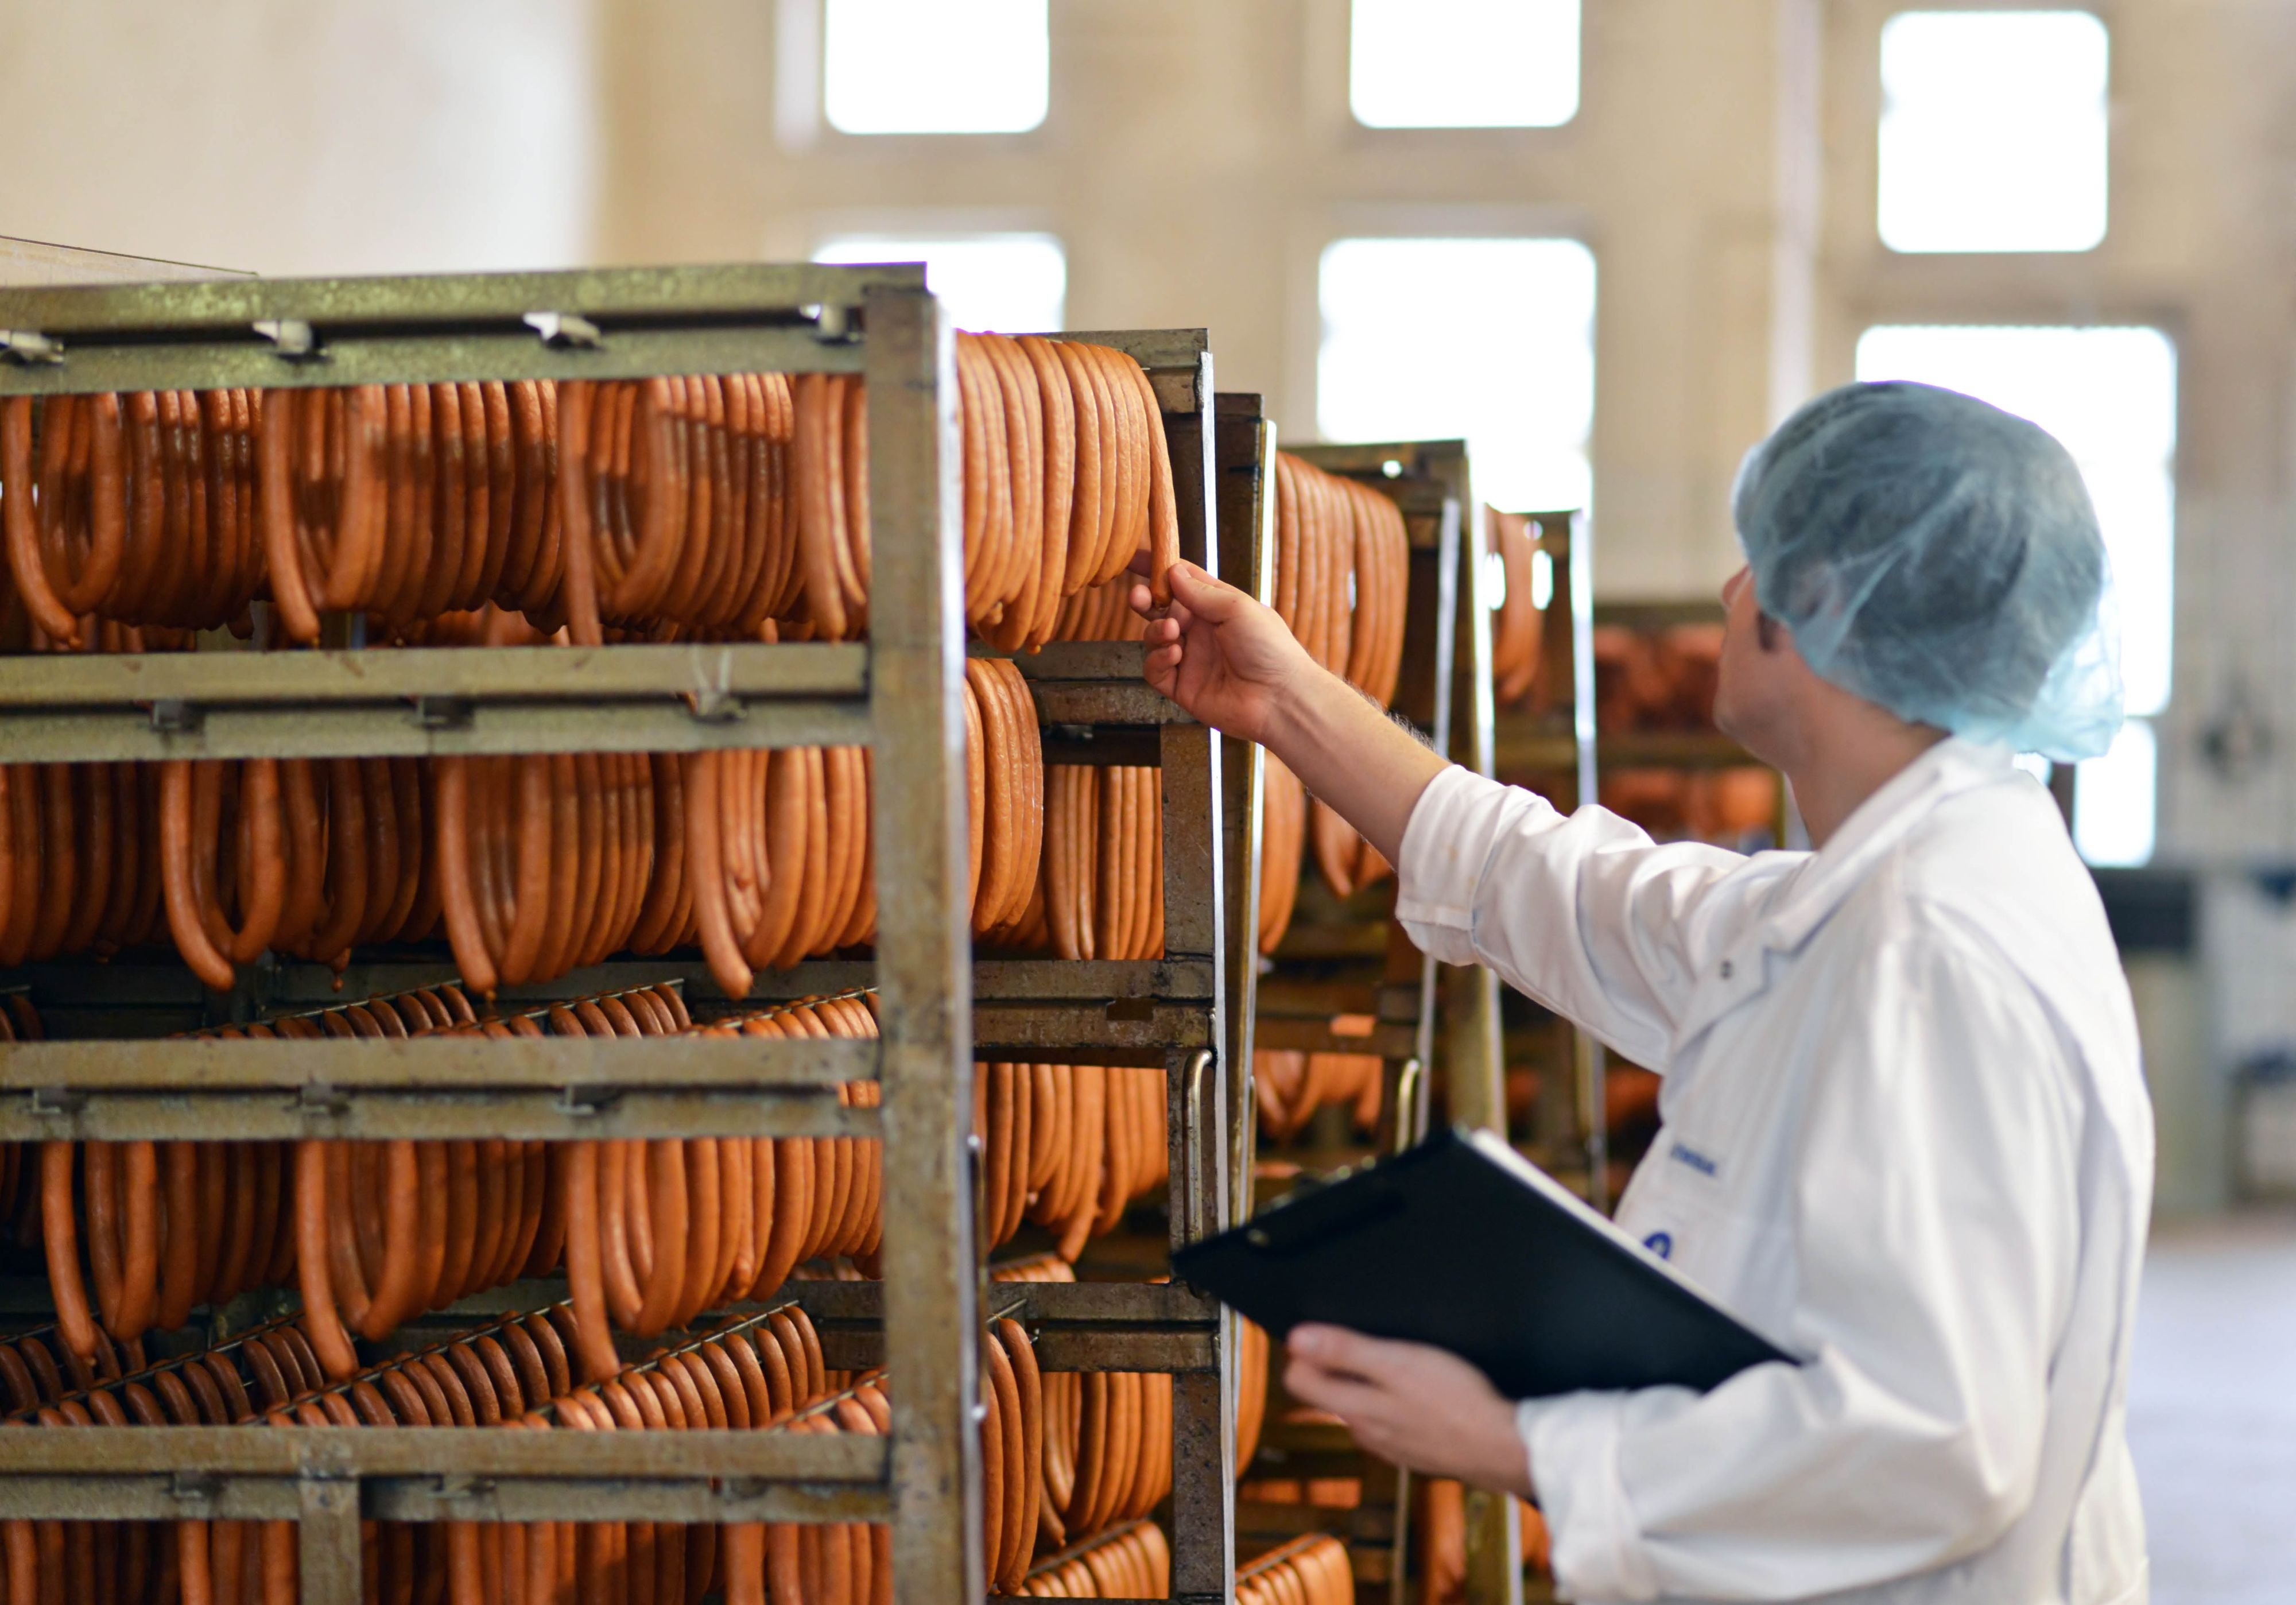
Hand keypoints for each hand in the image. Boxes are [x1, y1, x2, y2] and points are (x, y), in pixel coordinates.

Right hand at [1127, 558, 1313, 747]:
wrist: (1280, 698)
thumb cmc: (1270, 648)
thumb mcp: (1237, 608)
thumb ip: (1201, 592)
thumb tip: (1173, 571)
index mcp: (1216, 607)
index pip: (1181, 581)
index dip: (1158, 568)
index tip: (1135, 558)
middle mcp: (1201, 631)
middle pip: (1160, 609)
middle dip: (1145, 600)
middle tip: (1138, 596)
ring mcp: (1191, 660)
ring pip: (1154, 638)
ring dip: (1155, 631)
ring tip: (1171, 631)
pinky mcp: (1182, 688)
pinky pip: (1155, 670)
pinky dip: (1158, 659)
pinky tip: (1174, 654)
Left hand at [1284, 1324, 1533, 1496]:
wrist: (1502, 1447)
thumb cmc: (1455, 1401)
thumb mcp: (1398, 1363)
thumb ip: (1345, 1352)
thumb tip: (1295, 1340)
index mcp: (1354, 1409)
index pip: (1298, 1381)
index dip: (1304, 1352)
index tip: (1323, 1331)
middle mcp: (1364, 1432)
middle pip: (1329, 1393)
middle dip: (1336, 1365)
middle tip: (1366, 1339)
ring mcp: (1390, 1446)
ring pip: (1361, 1408)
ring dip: (1369, 1386)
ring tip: (1400, 1362)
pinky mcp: (1415, 1452)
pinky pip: (1390, 1423)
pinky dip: (1396, 1405)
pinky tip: (1423, 1394)